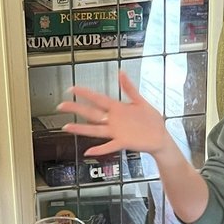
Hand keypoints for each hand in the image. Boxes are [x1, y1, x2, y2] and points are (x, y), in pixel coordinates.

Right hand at [57, 70, 174, 161]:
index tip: (72, 88)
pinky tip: (89, 151)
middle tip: (62, 105)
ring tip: (68, 127)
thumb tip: (121, 73)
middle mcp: (114, 120)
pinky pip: (109, 146)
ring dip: (81, 128)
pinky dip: (99, 150)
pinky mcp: (123, 142)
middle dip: (76, 108)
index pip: (98, 98)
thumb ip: (129, 88)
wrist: (161, 138)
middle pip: (92, 113)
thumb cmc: (152, 121)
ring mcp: (117, 132)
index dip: (85, 93)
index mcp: (118, 108)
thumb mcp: (141, 101)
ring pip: (96, 129)